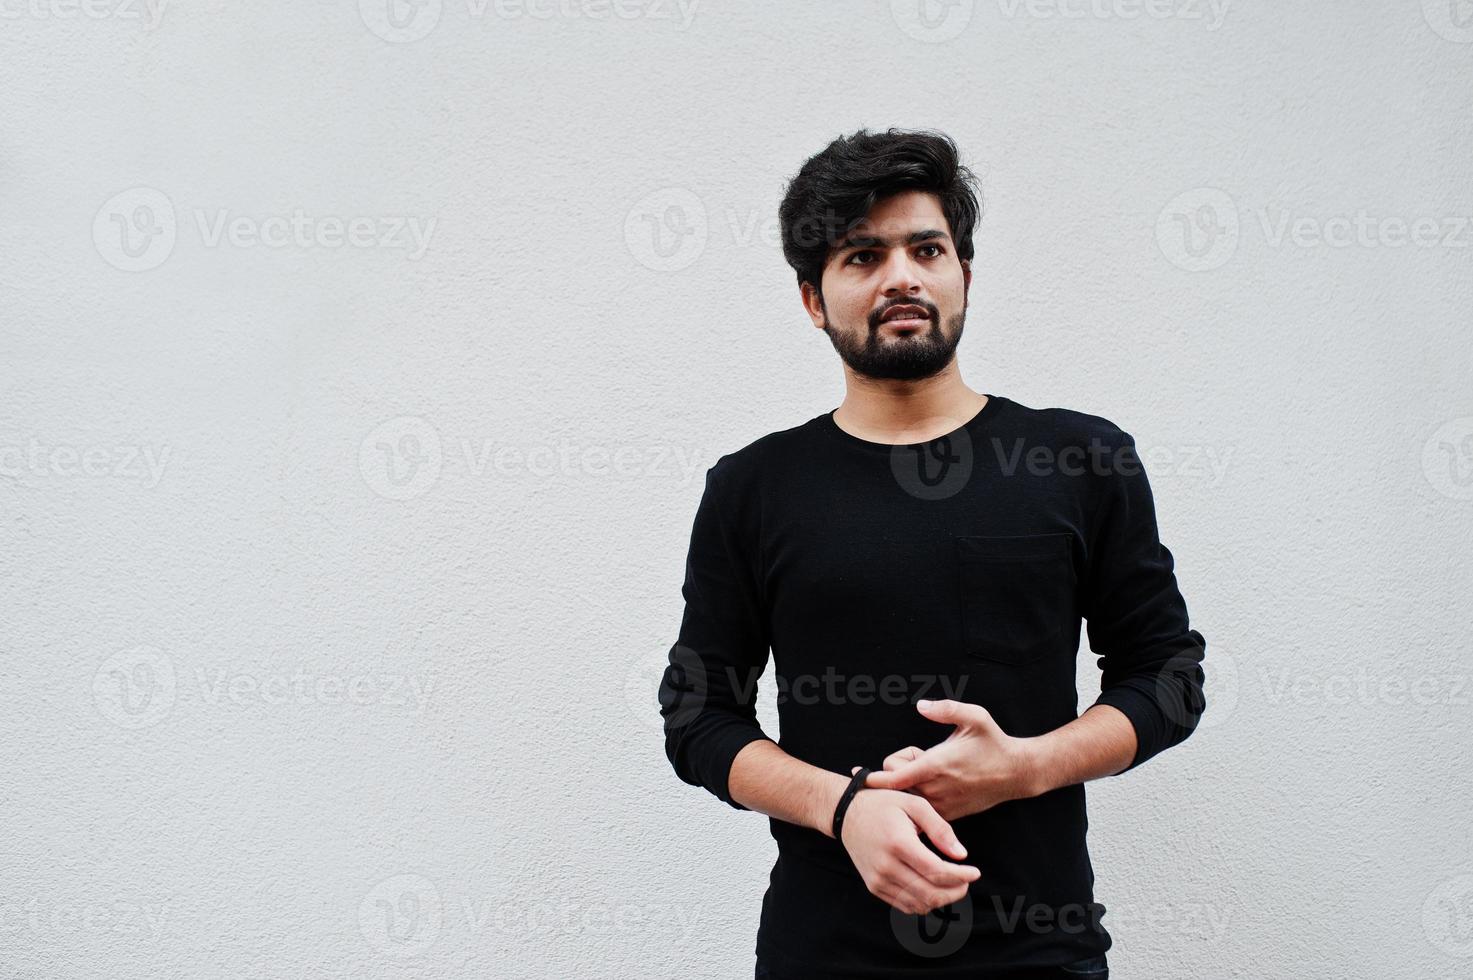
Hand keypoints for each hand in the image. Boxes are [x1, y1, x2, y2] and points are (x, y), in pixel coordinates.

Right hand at [837, 787, 980, 916]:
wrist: (846, 813)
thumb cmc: (883, 804)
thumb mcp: (914, 804)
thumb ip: (940, 829)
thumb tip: (961, 855)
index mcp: (899, 843)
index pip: (937, 871)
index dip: (962, 876)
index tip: (975, 872)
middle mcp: (886, 866)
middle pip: (931, 893)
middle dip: (956, 891)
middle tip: (967, 880)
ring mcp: (878, 879)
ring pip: (919, 904)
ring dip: (942, 899)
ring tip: (953, 885)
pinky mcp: (874, 887)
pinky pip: (905, 905)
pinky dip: (924, 902)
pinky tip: (933, 888)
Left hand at [853, 699, 1039, 821]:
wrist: (1016, 773)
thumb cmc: (993, 742)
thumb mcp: (975, 716)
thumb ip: (946, 709)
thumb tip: (920, 706)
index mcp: (937, 765)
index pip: (894, 777)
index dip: (872, 776)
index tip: (856, 773)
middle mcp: (936, 789)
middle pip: (896, 783)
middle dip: (900, 766)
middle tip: (922, 755)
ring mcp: (942, 806)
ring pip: (907, 796)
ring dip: (910, 783)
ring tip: (931, 770)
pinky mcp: (949, 816)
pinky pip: (921, 810)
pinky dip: (919, 797)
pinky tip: (933, 784)